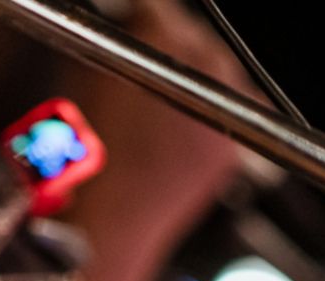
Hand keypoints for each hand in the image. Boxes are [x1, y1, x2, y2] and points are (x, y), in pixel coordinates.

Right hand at [67, 0, 247, 243]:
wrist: (109, 216)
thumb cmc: (86, 156)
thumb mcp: (86, 77)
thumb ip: (116, 40)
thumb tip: (130, 28)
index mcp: (162, 35)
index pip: (159, 9)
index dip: (143, 19)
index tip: (136, 26)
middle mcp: (204, 62)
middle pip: (195, 37)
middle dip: (174, 48)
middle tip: (150, 69)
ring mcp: (228, 103)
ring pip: (219, 72)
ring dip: (198, 78)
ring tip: (166, 105)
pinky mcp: (238, 140)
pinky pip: (236, 112)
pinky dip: (217, 113)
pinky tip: (187, 128)